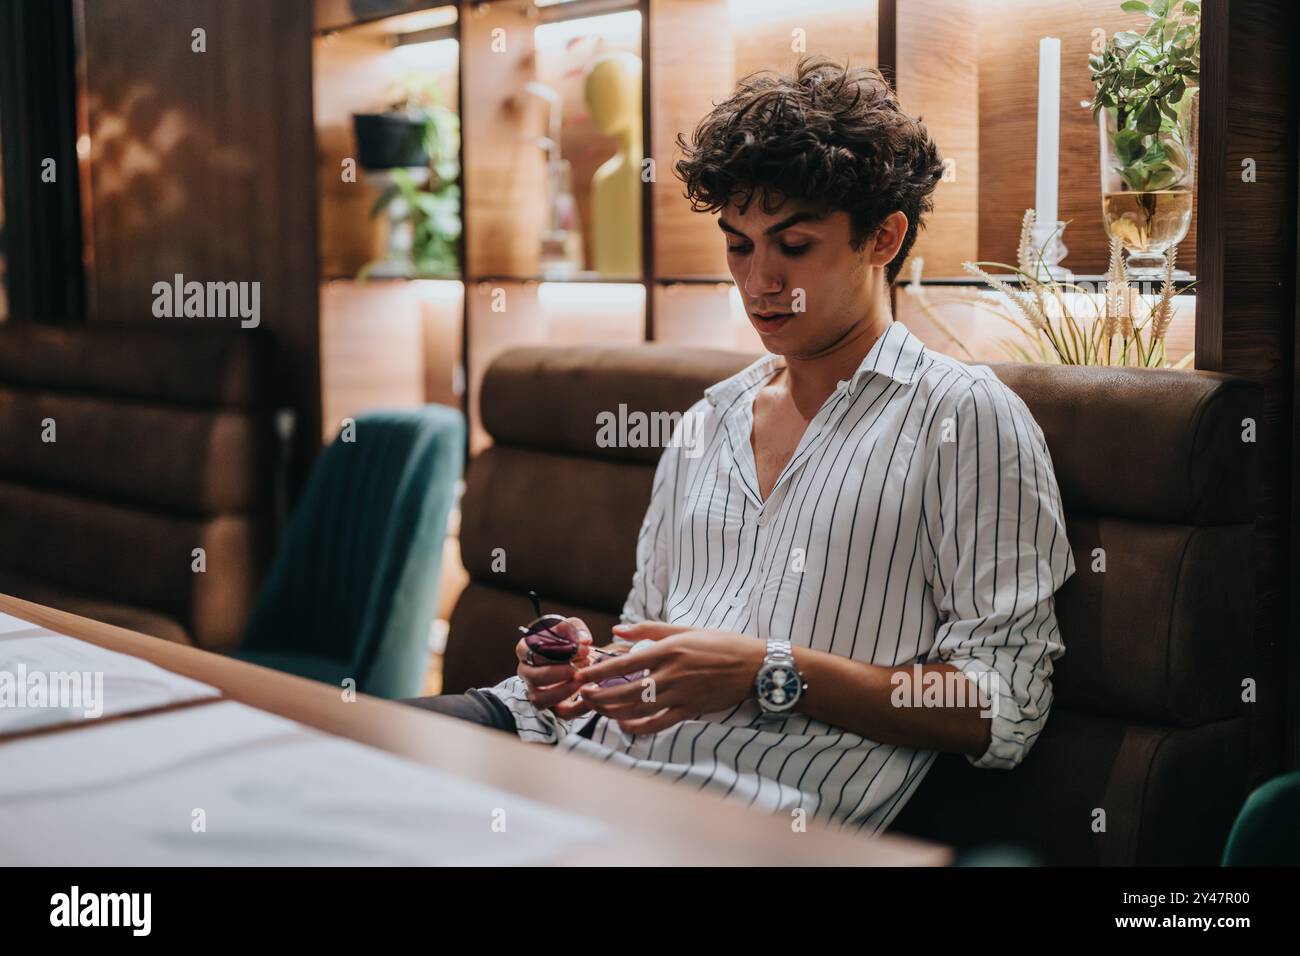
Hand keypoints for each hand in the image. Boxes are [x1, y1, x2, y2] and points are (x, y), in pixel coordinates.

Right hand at [515, 616, 593, 717]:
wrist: (580, 659)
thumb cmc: (570, 641)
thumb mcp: (572, 628)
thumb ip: (577, 629)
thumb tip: (583, 640)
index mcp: (526, 650)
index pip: (531, 652)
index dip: (557, 651)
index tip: (580, 649)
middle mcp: (527, 672)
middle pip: (534, 676)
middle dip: (560, 671)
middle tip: (583, 664)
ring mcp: (536, 692)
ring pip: (540, 699)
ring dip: (563, 690)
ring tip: (582, 680)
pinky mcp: (552, 707)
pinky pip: (561, 713)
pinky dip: (577, 708)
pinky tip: (590, 697)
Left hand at [573, 622, 765, 735]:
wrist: (753, 666)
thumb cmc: (720, 643)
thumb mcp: (685, 629)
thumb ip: (649, 630)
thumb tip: (618, 630)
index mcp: (669, 650)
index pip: (625, 663)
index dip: (599, 671)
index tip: (581, 675)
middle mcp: (672, 674)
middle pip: (625, 690)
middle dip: (599, 695)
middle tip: (582, 695)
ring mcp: (681, 695)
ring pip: (638, 709)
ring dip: (612, 711)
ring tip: (597, 708)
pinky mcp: (689, 711)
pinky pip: (658, 724)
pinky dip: (638, 727)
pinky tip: (624, 724)